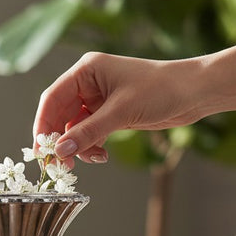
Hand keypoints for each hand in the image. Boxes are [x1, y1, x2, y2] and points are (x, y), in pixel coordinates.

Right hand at [32, 52, 203, 166]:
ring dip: (79, 146)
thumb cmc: (161, 89)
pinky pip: (90, 133)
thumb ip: (88, 132)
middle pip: (60, 115)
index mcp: (86, 70)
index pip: (52, 98)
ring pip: (75, 128)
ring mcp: (99, 99)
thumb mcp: (121, 112)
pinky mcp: (111, 113)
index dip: (43, 125)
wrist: (194, 92)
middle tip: (60, 164)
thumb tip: (61, 151)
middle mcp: (89, 83)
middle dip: (61, 140)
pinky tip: (102, 154)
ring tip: (92, 158)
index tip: (41, 150)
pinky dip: (91, 146)